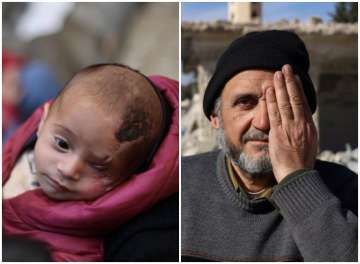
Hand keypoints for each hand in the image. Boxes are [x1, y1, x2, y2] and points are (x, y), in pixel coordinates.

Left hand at [265, 64, 317, 182]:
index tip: (295, 78)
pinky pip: (274, 113)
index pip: (303, 103)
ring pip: (285, 103)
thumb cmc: (301, 164)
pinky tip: (269, 90)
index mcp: (309, 127)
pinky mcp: (278, 134)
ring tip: (277, 73)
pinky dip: (271, 100)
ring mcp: (290, 128)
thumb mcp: (308, 146)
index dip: (298, 89)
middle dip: (290, 82)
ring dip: (281, 86)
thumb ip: (303, 133)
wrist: (297, 177)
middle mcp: (301, 125)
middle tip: (286, 68)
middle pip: (295, 99)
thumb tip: (300, 125)